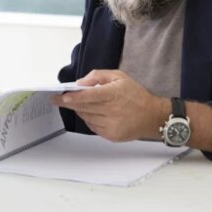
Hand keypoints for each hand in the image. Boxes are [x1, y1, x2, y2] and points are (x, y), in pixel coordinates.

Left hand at [50, 70, 167, 141]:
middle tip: (59, 100)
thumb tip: (81, 82)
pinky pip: (92, 126)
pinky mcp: (111, 135)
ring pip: (86, 117)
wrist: (152, 116)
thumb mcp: (119, 76)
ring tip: (81, 104)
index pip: (88, 96)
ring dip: (80, 110)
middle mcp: (112, 110)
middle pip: (83, 108)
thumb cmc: (136, 95)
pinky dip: (89, 119)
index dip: (73, 97)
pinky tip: (95, 113)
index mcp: (113, 94)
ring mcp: (111, 124)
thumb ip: (98, 76)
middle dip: (69, 103)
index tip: (61, 97)